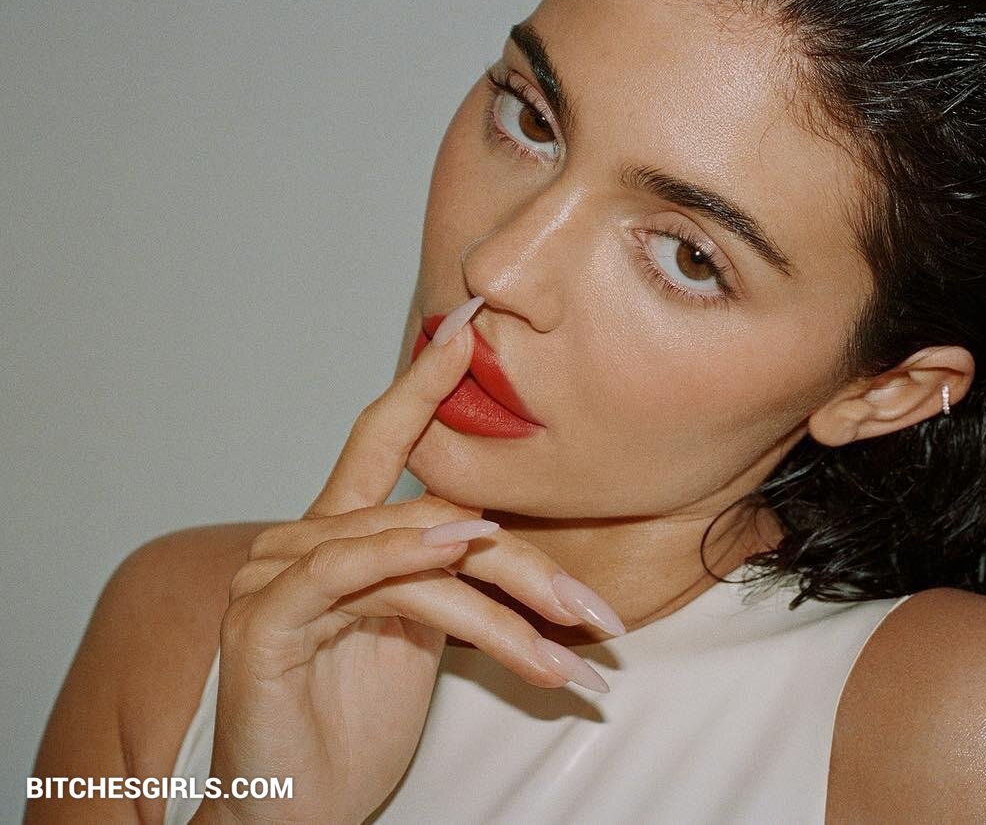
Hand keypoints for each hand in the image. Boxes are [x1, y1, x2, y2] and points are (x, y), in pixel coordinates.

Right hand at [197, 298, 622, 823]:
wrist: (298, 813)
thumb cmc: (353, 727)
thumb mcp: (423, 640)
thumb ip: (454, 584)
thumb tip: (522, 555)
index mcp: (345, 538)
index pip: (386, 442)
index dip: (424, 384)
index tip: (468, 333)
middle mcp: (307, 542)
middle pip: (437, 515)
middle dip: (530, 563)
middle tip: (598, 614)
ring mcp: (277, 575)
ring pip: (413, 552)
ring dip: (502, 599)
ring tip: (569, 643)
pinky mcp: (262, 619)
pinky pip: (342, 572)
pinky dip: (404, 558)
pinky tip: (459, 560)